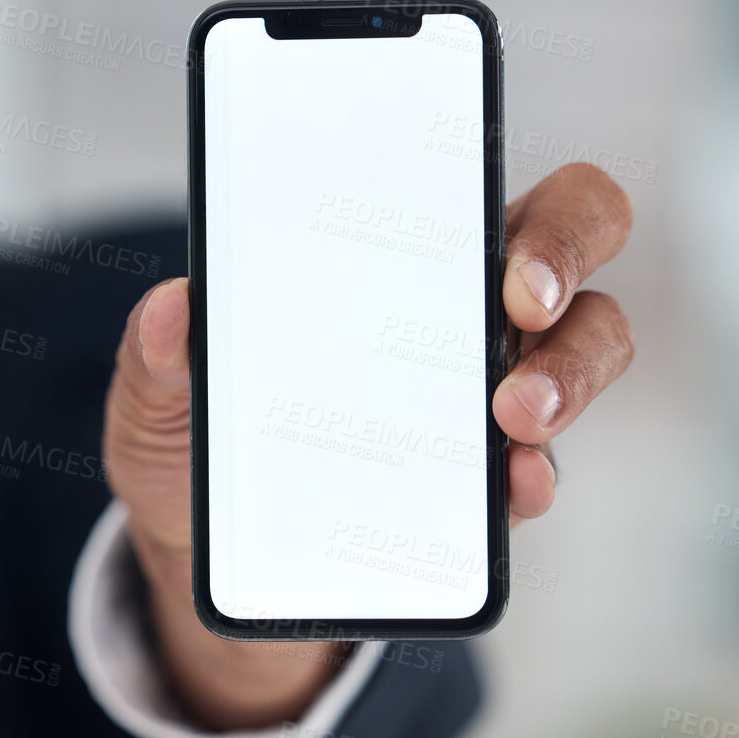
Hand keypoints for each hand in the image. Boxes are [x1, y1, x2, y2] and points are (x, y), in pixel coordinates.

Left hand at [103, 162, 634, 730]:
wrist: (196, 549)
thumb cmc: (188, 435)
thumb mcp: (154, 396)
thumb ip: (155, 355)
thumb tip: (169, 311)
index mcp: (385, 252)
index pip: (485, 188)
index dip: (524, 203)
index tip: (502, 254)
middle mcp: (457, 306)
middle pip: (571, 246)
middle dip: (567, 260)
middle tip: (522, 310)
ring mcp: (482, 392)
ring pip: (584, 349)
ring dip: (568, 374)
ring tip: (515, 417)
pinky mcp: (478, 484)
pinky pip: (537, 470)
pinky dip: (534, 477)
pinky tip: (512, 486)